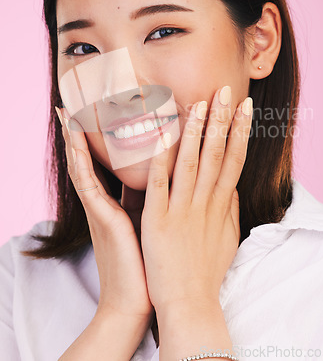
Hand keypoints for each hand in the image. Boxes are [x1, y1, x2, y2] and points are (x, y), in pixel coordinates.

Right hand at [55, 107, 152, 323]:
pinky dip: (82, 163)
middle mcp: (104, 202)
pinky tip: (77, 145)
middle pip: (89, 159)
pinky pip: (89, 185)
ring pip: (84, 166)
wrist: (136, 300)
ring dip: (76, 140)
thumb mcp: (149, 223)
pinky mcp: (103, 220)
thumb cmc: (148, 262)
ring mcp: (100, 210)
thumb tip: (170, 179)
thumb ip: (153, 200)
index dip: (99, 139)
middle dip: (80, 133)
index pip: (105, 163)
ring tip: (67, 114)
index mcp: (117, 202)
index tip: (100, 112)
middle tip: (70, 105)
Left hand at [140, 87, 252, 312]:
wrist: (190, 305)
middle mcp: (203, 203)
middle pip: (216, 154)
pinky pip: (158, 186)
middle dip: (222, 121)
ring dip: (195, 132)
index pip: (233, 160)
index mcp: (219, 205)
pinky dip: (159, 162)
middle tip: (226, 90)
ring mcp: (181, 211)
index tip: (244, 107)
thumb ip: (228, 210)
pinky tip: (160, 138)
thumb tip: (230, 187)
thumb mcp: (226, 239)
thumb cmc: (206, 272)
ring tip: (199, 103)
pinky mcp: (157, 222)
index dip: (239, 132)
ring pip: (190, 163)